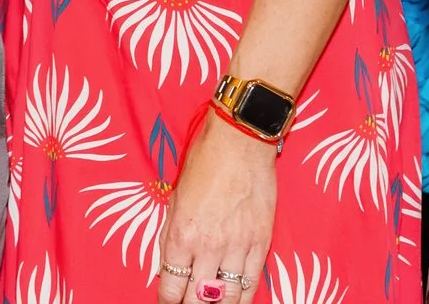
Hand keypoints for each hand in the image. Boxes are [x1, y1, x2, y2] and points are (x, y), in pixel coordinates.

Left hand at [154, 112, 273, 302]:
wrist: (240, 141)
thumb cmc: (204, 162)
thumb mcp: (175, 199)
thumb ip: (172, 236)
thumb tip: (171, 266)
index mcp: (180, 235)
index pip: (170, 289)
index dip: (167, 302)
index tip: (168, 302)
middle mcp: (208, 247)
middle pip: (198, 300)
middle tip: (188, 303)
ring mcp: (237, 247)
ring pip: (227, 298)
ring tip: (211, 303)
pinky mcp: (260, 242)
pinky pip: (251, 283)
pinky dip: (242, 296)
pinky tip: (235, 298)